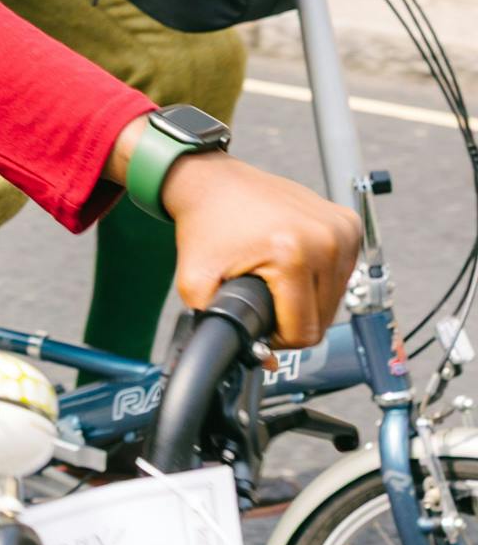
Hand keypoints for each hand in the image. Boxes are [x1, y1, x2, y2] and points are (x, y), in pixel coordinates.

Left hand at [112, 134, 360, 348]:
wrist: (212, 181)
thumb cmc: (205, 226)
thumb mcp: (195, 284)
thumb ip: (222, 330)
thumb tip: (267, 363)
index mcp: (293, 254)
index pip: (304, 332)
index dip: (277, 337)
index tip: (257, 318)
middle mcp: (326, 239)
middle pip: (324, 318)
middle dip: (292, 318)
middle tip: (262, 295)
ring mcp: (341, 228)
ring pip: (336, 298)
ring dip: (308, 298)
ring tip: (275, 277)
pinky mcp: (349, 222)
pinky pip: (342, 273)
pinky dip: (320, 276)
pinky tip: (293, 262)